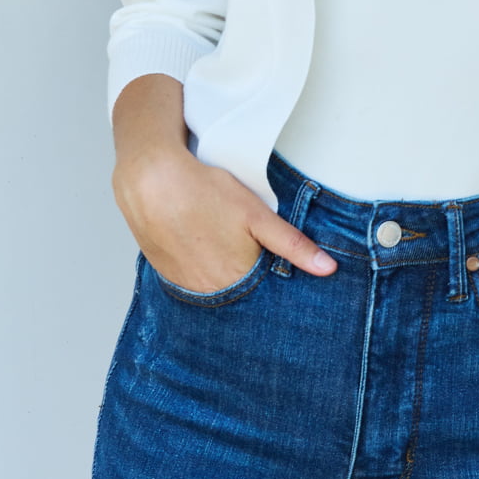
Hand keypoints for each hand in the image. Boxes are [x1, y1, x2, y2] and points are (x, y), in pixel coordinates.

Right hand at [112, 146, 336, 290]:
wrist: (150, 182)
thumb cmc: (205, 193)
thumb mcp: (256, 215)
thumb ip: (292, 245)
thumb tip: (328, 269)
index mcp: (237, 281)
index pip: (266, 296)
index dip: (276, 284)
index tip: (280, 273)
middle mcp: (210, 292)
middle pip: (242, 294)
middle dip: (253, 282)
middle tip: (252, 255)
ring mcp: (186, 286)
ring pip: (217, 289)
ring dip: (227, 277)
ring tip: (226, 248)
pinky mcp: (168, 275)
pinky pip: (194, 281)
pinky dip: (203, 270)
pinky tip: (206, 249)